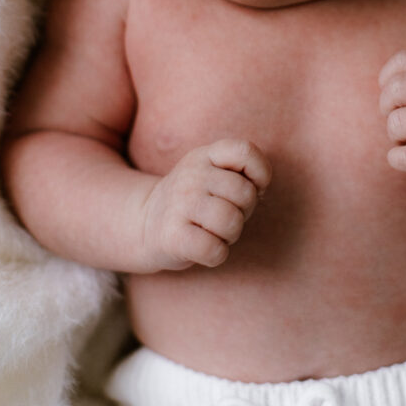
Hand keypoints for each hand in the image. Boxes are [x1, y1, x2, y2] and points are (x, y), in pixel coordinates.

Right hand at [138, 139, 270, 271]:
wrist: (145, 222)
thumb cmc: (196, 200)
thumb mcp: (214, 174)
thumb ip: (242, 174)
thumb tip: (260, 191)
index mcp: (205, 155)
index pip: (244, 151)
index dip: (260, 173)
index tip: (253, 187)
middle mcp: (191, 175)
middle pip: (245, 193)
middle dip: (245, 211)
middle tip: (226, 215)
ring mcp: (179, 204)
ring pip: (232, 222)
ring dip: (231, 234)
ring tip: (215, 231)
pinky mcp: (172, 236)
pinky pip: (215, 250)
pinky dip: (217, 254)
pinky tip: (205, 248)